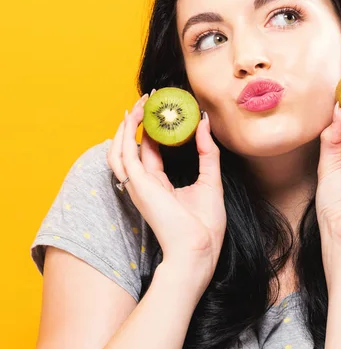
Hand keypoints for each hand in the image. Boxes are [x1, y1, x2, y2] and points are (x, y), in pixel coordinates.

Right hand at [107, 91, 225, 272]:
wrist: (200, 248)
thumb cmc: (206, 224)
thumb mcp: (210, 179)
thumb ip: (207, 151)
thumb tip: (204, 123)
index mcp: (160, 185)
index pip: (151, 153)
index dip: (152, 131)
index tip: (161, 110)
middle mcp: (145, 184)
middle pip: (133, 148)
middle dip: (136, 123)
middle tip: (146, 101)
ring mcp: (138, 185)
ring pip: (121, 149)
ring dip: (127, 125)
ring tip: (139, 104)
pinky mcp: (138, 184)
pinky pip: (124, 154)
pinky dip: (126, 134)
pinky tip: (135, 117)